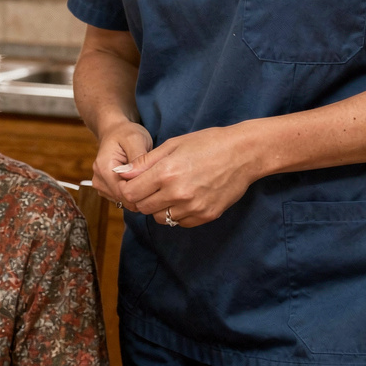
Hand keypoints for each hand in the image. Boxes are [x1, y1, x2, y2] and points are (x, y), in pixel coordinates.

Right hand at [91, 120, 153, 206]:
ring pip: (123, 201)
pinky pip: (122, 198)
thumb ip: (138, 159)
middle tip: (154, 179)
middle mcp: (99, 179)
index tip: (155, 183)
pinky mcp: (106, 189)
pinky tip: (139, 181)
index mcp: (104, 168)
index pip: (123, 192)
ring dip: (138, 193)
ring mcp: (101, 185)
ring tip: (146, 177)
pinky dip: (133, 193)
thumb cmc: (125, 134)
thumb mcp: (135, 139)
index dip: (141, 191)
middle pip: (123, 198)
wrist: (114, 132)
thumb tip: (140, 176)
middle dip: (141, 193)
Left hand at [114, 124, 260, 226]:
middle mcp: (178, 193)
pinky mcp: (206, 215)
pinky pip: (180, 222)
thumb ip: (144, 162)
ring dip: (159, 207)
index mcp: (166, 173)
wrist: (244, 153)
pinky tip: (185, 198)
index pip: (130, 193)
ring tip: (170, 191)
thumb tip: (121, 173)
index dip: (129, 188)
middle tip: (152, 187)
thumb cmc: (207, 143)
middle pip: (143, 208)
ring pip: (160, 218)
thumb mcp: (172, 145)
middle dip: (142, 198)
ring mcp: (193, 207)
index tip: (135, 183)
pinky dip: (177, 213)